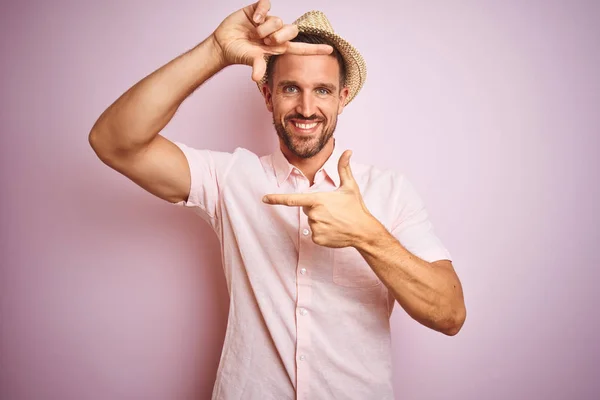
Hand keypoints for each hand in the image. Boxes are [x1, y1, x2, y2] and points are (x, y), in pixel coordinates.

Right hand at [212, 0, 333, 81]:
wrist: (223, 43)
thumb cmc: (239, 53)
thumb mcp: (250, 59)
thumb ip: (256, 65)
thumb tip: (256, 77)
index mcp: (278, 47)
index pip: (301, 48)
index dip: (314, 49)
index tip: (330, 49)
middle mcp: (276, 33)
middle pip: (292, 30)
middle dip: (279, 36)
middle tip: (265, 41)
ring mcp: (268, 21)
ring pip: (277, 20)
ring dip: (264, 28)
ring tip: (254, 33)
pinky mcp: (258, 10)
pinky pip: (266, 6)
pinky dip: (260, 13)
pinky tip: (252, 20)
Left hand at [262, 151, 378, 247]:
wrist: (363, 231)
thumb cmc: (356, 207)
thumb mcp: (350, 186)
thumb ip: (344, 168)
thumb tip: (348, 151)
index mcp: (318, 200)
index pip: (292, 199)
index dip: (276, 199)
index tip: (264, 198)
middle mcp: (314, 214)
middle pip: (307, 209)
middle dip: (316, 208)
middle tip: (333, 210)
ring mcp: (315, 227)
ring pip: (311, 221)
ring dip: (320, 220)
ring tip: (335, 220)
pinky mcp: (317, 239)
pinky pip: (314, 233)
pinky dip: (322, 232)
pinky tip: (334, 230)